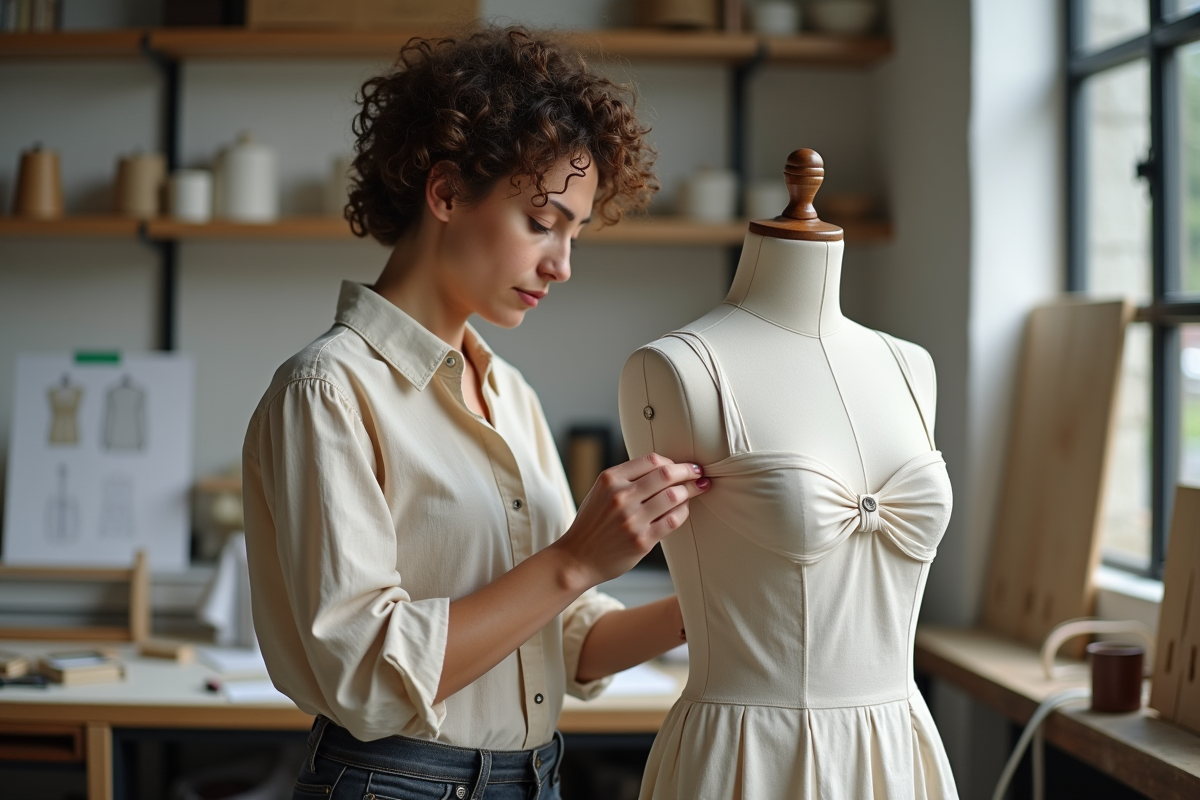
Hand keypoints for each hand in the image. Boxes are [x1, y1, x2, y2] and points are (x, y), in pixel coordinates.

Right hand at [554, 454, 709, 589]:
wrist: (578, 558)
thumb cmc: (592, 523)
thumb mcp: (601, 492)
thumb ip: (626, 478)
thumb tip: (665, 467)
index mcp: (609, 479)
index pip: (651, 460)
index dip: (672, 461)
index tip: (681, 465)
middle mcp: (620, 497)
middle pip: (666, 474)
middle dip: (688, 471)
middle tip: (698, 473)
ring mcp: (632, 519)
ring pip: (673, 495)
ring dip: (690, 491)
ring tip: (696, 490)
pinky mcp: (642, 540)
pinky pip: (673, 520)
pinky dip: (683, 512)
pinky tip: (683, 509)